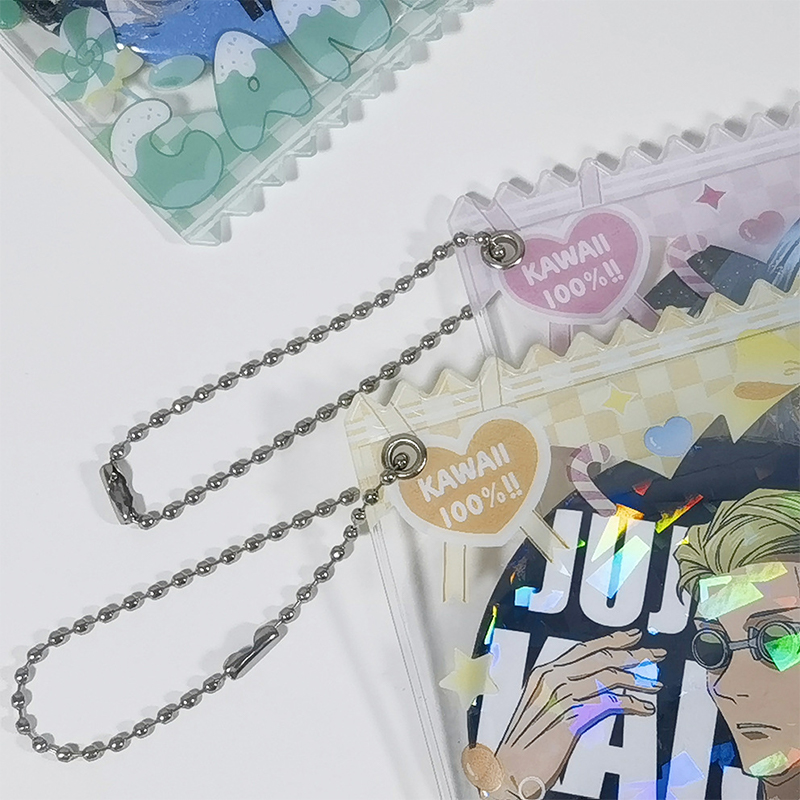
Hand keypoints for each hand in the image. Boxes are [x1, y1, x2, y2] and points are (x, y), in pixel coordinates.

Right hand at [489, 629, 664, 798]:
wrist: (511, 768)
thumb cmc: (527, 742)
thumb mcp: (544, 707)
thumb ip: (565, 691)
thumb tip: (596, 684)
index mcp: (544, 672)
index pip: (584, 648)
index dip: (611, 640)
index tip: (634, 636)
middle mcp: (552, 678)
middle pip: (600, 658)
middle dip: (632, 654)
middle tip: (657, 654)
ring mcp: (561, 696)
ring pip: (608, 678)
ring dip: (636, 681)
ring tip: (655, 685)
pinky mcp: (571, 718)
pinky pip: (609, 703)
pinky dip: (631, 704)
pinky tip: (645, 708)